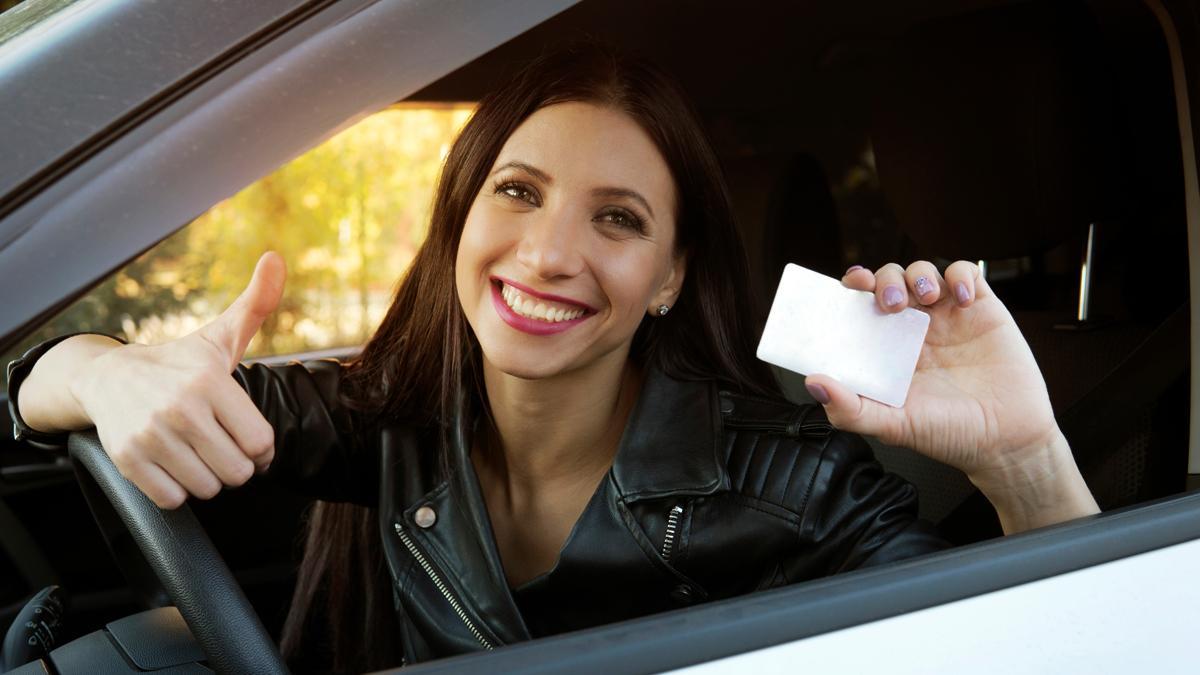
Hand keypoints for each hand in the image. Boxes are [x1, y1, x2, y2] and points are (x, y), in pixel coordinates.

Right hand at [69, 252, 285, 508]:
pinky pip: (173, 499)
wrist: (106, 377)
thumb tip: (276, 258)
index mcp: (209, 382)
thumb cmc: (178, 363)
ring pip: (207, 489)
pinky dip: (178, 490)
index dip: (261, 448)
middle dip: (236, 466)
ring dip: (208, 479)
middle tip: (223, 448)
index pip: (260, 442)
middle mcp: (180, 409)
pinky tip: (175, 465)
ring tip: (199, 454)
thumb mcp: (219, 336)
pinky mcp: (128, 460)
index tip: (250, 440)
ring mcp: (151, 436)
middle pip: (237, 472)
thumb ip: (257, 304)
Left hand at [804, 261, 1060, 479]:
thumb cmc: (950, 435)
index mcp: (888, 349)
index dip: (853, 289)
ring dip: (920, 274)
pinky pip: (968, 274)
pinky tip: (964, 299)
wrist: (1008, 441)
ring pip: (925, 271)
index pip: (862, 306)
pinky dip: (961, 275)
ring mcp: (949, 317)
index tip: (850, 286)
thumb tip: (814, 384)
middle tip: (892, 303)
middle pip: (891, 280)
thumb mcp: (894, 426)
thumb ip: (851, 410)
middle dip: (886, 280)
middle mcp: (915, 329)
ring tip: (928, 297)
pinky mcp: (983, 310)